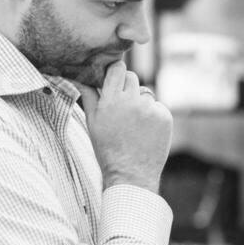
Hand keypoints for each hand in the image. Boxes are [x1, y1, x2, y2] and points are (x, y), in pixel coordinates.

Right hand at [74, 62, 171, 192]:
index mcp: (111, 100)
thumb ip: (88, 96)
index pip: (117, 68)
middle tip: (122, 105)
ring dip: (140, 103)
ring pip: (145, 93)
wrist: (130, 175)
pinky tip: (145, 132)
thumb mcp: (92, 122)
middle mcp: (131, 101)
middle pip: (132, 77)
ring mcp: (150, 108)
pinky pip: (158, 107)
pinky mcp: (164, 117)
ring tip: (133, 125)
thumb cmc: (107, 149)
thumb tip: (79, 77)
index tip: (114, 79)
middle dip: (127, 87)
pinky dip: (153, 116)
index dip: (116, 72)